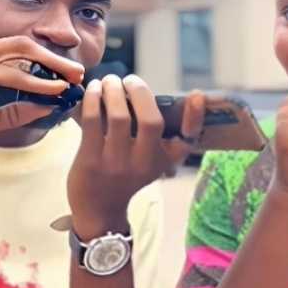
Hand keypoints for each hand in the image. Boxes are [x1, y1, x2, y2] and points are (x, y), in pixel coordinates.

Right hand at [0, 36, 83, 147]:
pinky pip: (11, 74)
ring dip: (52, 65)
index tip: (68, 80)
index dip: (47, 64)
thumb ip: (15, 111)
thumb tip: (47, 108)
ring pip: (22, 52)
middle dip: (55, 58)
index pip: (20, 53)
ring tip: (72, 78)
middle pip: (25, 44)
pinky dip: (36, 83)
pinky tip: (53, 92)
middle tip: (79, 73)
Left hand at [66, 75, 204, 236]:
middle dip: (140, 92)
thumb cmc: (124, 176)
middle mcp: (143, 163)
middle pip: (150, 121)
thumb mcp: (148, 161)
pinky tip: (93, 90)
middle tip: (129, 79)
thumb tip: (145, 94)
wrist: (98, 208)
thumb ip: (152, 134)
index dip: (195, 118)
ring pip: (119, 117)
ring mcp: (116, 162)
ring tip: (109, 80)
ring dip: (113, 91)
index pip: (186, 141)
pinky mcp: (90, 160)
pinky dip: (93, 100)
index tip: (197, 95)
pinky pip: (92, 121)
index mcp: (162, 161)